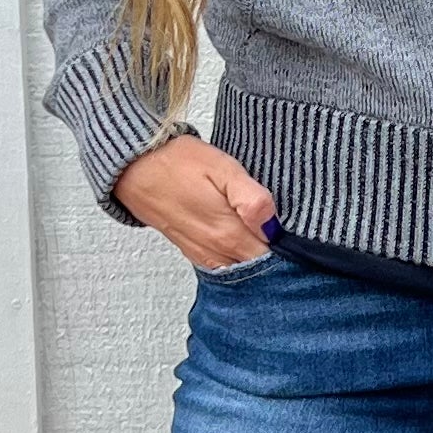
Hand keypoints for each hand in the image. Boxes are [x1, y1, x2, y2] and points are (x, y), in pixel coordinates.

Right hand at [119, 135, 279, 272]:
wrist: (134, 170)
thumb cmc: (178, 163)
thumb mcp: (222, 168)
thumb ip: (251, 198)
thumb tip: (274, 225)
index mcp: (230, 234)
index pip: (274, 257)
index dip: (291, 248)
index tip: (298, 233)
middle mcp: (218, 252)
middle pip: (260, 267)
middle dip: (278, 256)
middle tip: (288, 234)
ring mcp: (204, 255)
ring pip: (242, 269)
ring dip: (257, 257)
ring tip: (267, 235)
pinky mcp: (194, 252)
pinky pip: (224, 266)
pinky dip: (238, 258)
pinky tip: (244, 240)